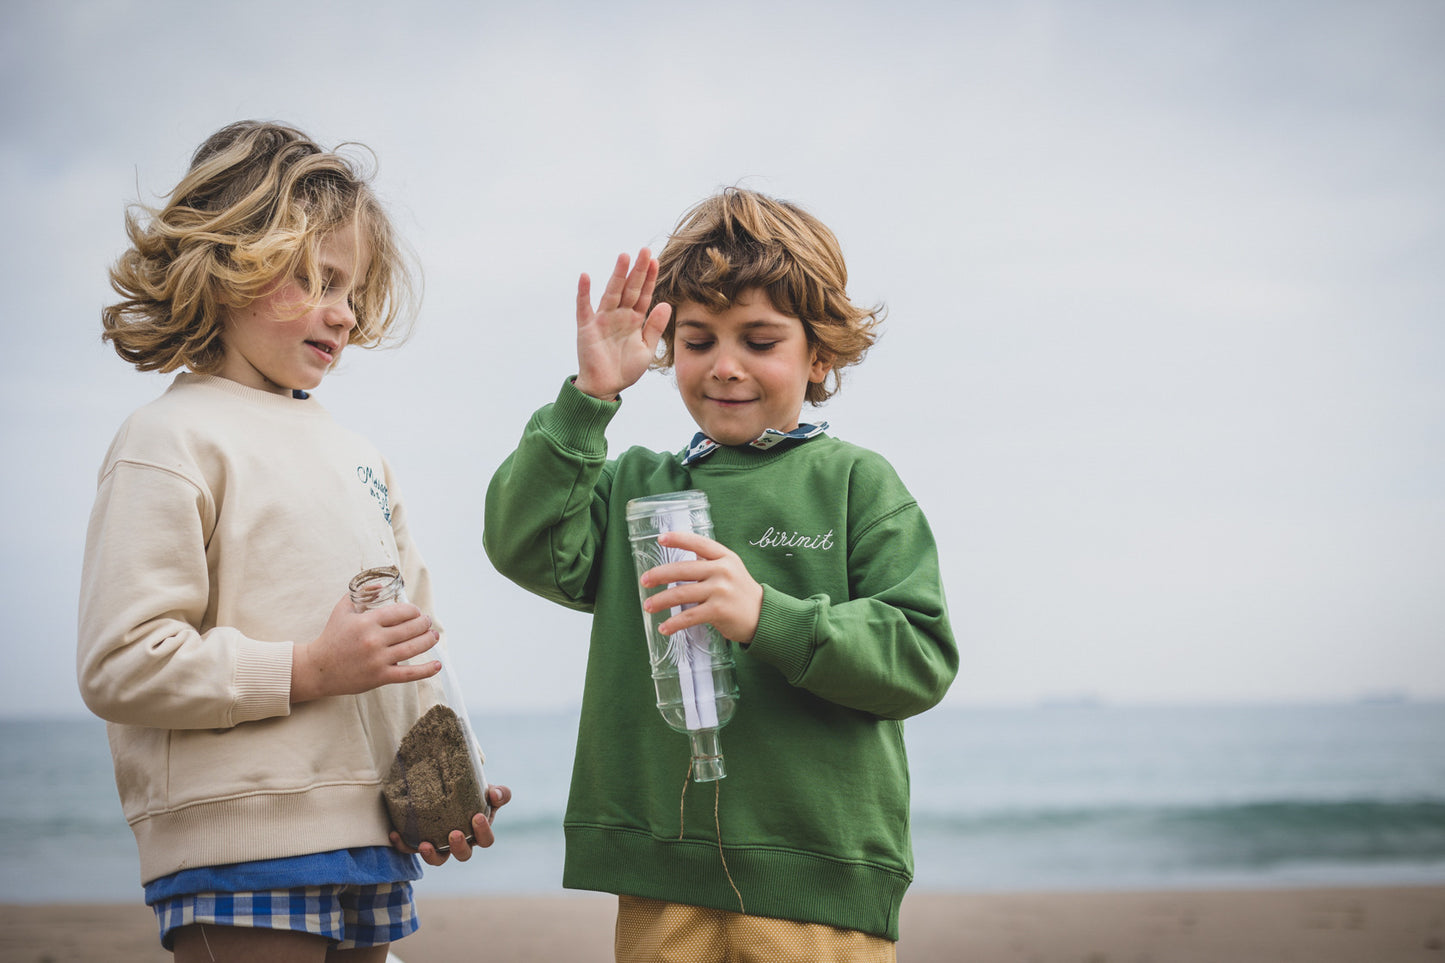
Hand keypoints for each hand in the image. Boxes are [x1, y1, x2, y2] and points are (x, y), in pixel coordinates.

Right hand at [290, 594, 440, 702]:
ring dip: (428, 640)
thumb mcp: (342, 610)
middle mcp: (374, 640)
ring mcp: (378, 659)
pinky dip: (425, 670)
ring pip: (413, 648)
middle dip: (424, 624)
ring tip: (434, 636)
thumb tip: (380, 584)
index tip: (416, 612)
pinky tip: (437, 665)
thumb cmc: (331, 637)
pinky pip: (408, 674)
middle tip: (428, 622)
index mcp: (366, 622)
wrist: (318, 669)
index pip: (401, 612)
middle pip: (410, 628)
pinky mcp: (380, 677)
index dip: (414, 611)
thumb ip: (361, 594)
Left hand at [391, 784, 512, 866]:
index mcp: (478, 832)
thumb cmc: (473, 793)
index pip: (486, 840)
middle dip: (459, 847)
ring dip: (432, 856)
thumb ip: (498, 793)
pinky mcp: (419, 842)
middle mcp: (460, 843)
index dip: (483, 832)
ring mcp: (440, 845)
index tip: (477, 816)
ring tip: (425, 845)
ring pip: (438, 860)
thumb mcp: (487, 790)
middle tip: (454, 834)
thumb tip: (495, 795)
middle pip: (463, 855)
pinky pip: (410, 848)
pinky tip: (395, 834)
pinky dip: (403, 844)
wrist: (449, 790)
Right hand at [573, 248, 672, 399]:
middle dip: (638, 270)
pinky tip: (586, 277)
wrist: (605, 388)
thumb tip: (666, 304)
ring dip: (617, 275)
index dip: (649, 278)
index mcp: (634, 319)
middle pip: (630, 288)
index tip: (656, 261)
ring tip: (624, 257)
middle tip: (645, 250)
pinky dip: (584, 293)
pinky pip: (584, 308)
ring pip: (611, 293)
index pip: (643, 294)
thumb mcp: (646, 349)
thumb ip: (655, 327)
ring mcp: (602, 319)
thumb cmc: (625, 369)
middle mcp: (619, 315)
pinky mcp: (587, 328)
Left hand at [640, 531, 762, 643]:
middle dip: (659, 575)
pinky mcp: (718, 611)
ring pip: (681, 594)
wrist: (763, 616)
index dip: (678, 539)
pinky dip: (673, 624)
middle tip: (644, 581)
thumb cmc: (741, 592)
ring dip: (661, 601)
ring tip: (648, 606)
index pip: (698, 543)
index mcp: (725, 557)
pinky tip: (664, 627)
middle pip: (683, 570)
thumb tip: (682, 556)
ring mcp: (720, 590)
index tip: (660, 539)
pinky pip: (689, 616)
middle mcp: (722, 570)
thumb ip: (709, 562)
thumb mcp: (730, 569)